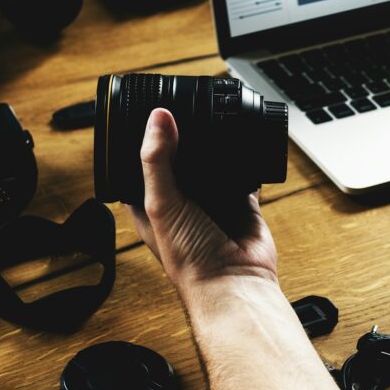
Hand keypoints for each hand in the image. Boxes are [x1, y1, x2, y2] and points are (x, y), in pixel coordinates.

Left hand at [127, 108, 278, 297]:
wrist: (235, 281)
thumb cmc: (189, 259)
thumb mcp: (162, 204)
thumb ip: (157, 161)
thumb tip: (157, 118)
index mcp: (151, 203)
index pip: (144, 162)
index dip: (147, 139)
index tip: (152, 113)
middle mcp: (182, 200)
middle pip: (181, 157)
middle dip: (185, 138)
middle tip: (187, 108)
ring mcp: (213, 200)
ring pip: (213, 161)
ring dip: (215, 145)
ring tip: (214, 119)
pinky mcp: (241, 200)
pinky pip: (244, 171)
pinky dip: (245, 158)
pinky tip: (244, 143)